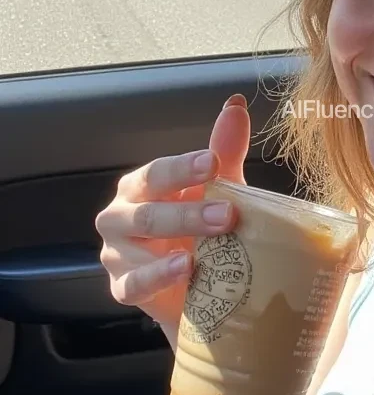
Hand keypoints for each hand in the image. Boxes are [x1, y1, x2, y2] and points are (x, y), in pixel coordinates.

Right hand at [96, 94, 250, 339]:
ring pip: (137, 247)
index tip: (213, 162)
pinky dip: (157, 277)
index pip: (156, 174)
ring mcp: (118, 255)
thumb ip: (224, 151)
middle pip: (146, 212)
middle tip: (228, 214)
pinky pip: (135, 283)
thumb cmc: (202, 231)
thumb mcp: (218, 191)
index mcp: (140, 188)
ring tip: (201, 252)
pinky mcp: (124, 288)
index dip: (182, 168)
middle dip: (188, 213)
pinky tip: (183, 271)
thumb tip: (235, 105)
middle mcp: (120, 217)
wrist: (200, 289)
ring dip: (172, 246)